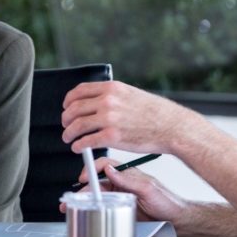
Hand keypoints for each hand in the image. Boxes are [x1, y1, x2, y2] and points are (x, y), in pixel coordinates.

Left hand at [61, 81, 193, 153]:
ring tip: (68, 138)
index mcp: (112, 88)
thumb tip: (96, 103)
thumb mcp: (131, 94)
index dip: (69, 100)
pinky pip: (87, 141)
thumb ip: (113, 96)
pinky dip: (78, 145)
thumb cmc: (155, 113)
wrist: (171, 126)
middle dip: (66, 118)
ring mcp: (109, 119)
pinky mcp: (112, 137)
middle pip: (75, 108)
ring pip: (77, 125)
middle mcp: (108, 101)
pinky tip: (78, 148)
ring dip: (69, 133)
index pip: (80, 91)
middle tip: (65, 125)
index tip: (66, 107)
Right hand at [73, 158, 189, 223]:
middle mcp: (123, 183)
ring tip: (75, 206)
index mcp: (128, 174)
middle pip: (98, 182)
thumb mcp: (148, 189)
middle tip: (74, 197)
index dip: (92, 169)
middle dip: (83, 188)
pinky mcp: (122, 207)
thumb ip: (128, 180)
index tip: (84, 177)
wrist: (176, 220)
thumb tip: (110, 169)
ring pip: (99, 195)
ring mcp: (122, 195)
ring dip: (86, 199)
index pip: (105, 166)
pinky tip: (88, 211)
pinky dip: (94, 207)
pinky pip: (105, 206)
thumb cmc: (168, 202)